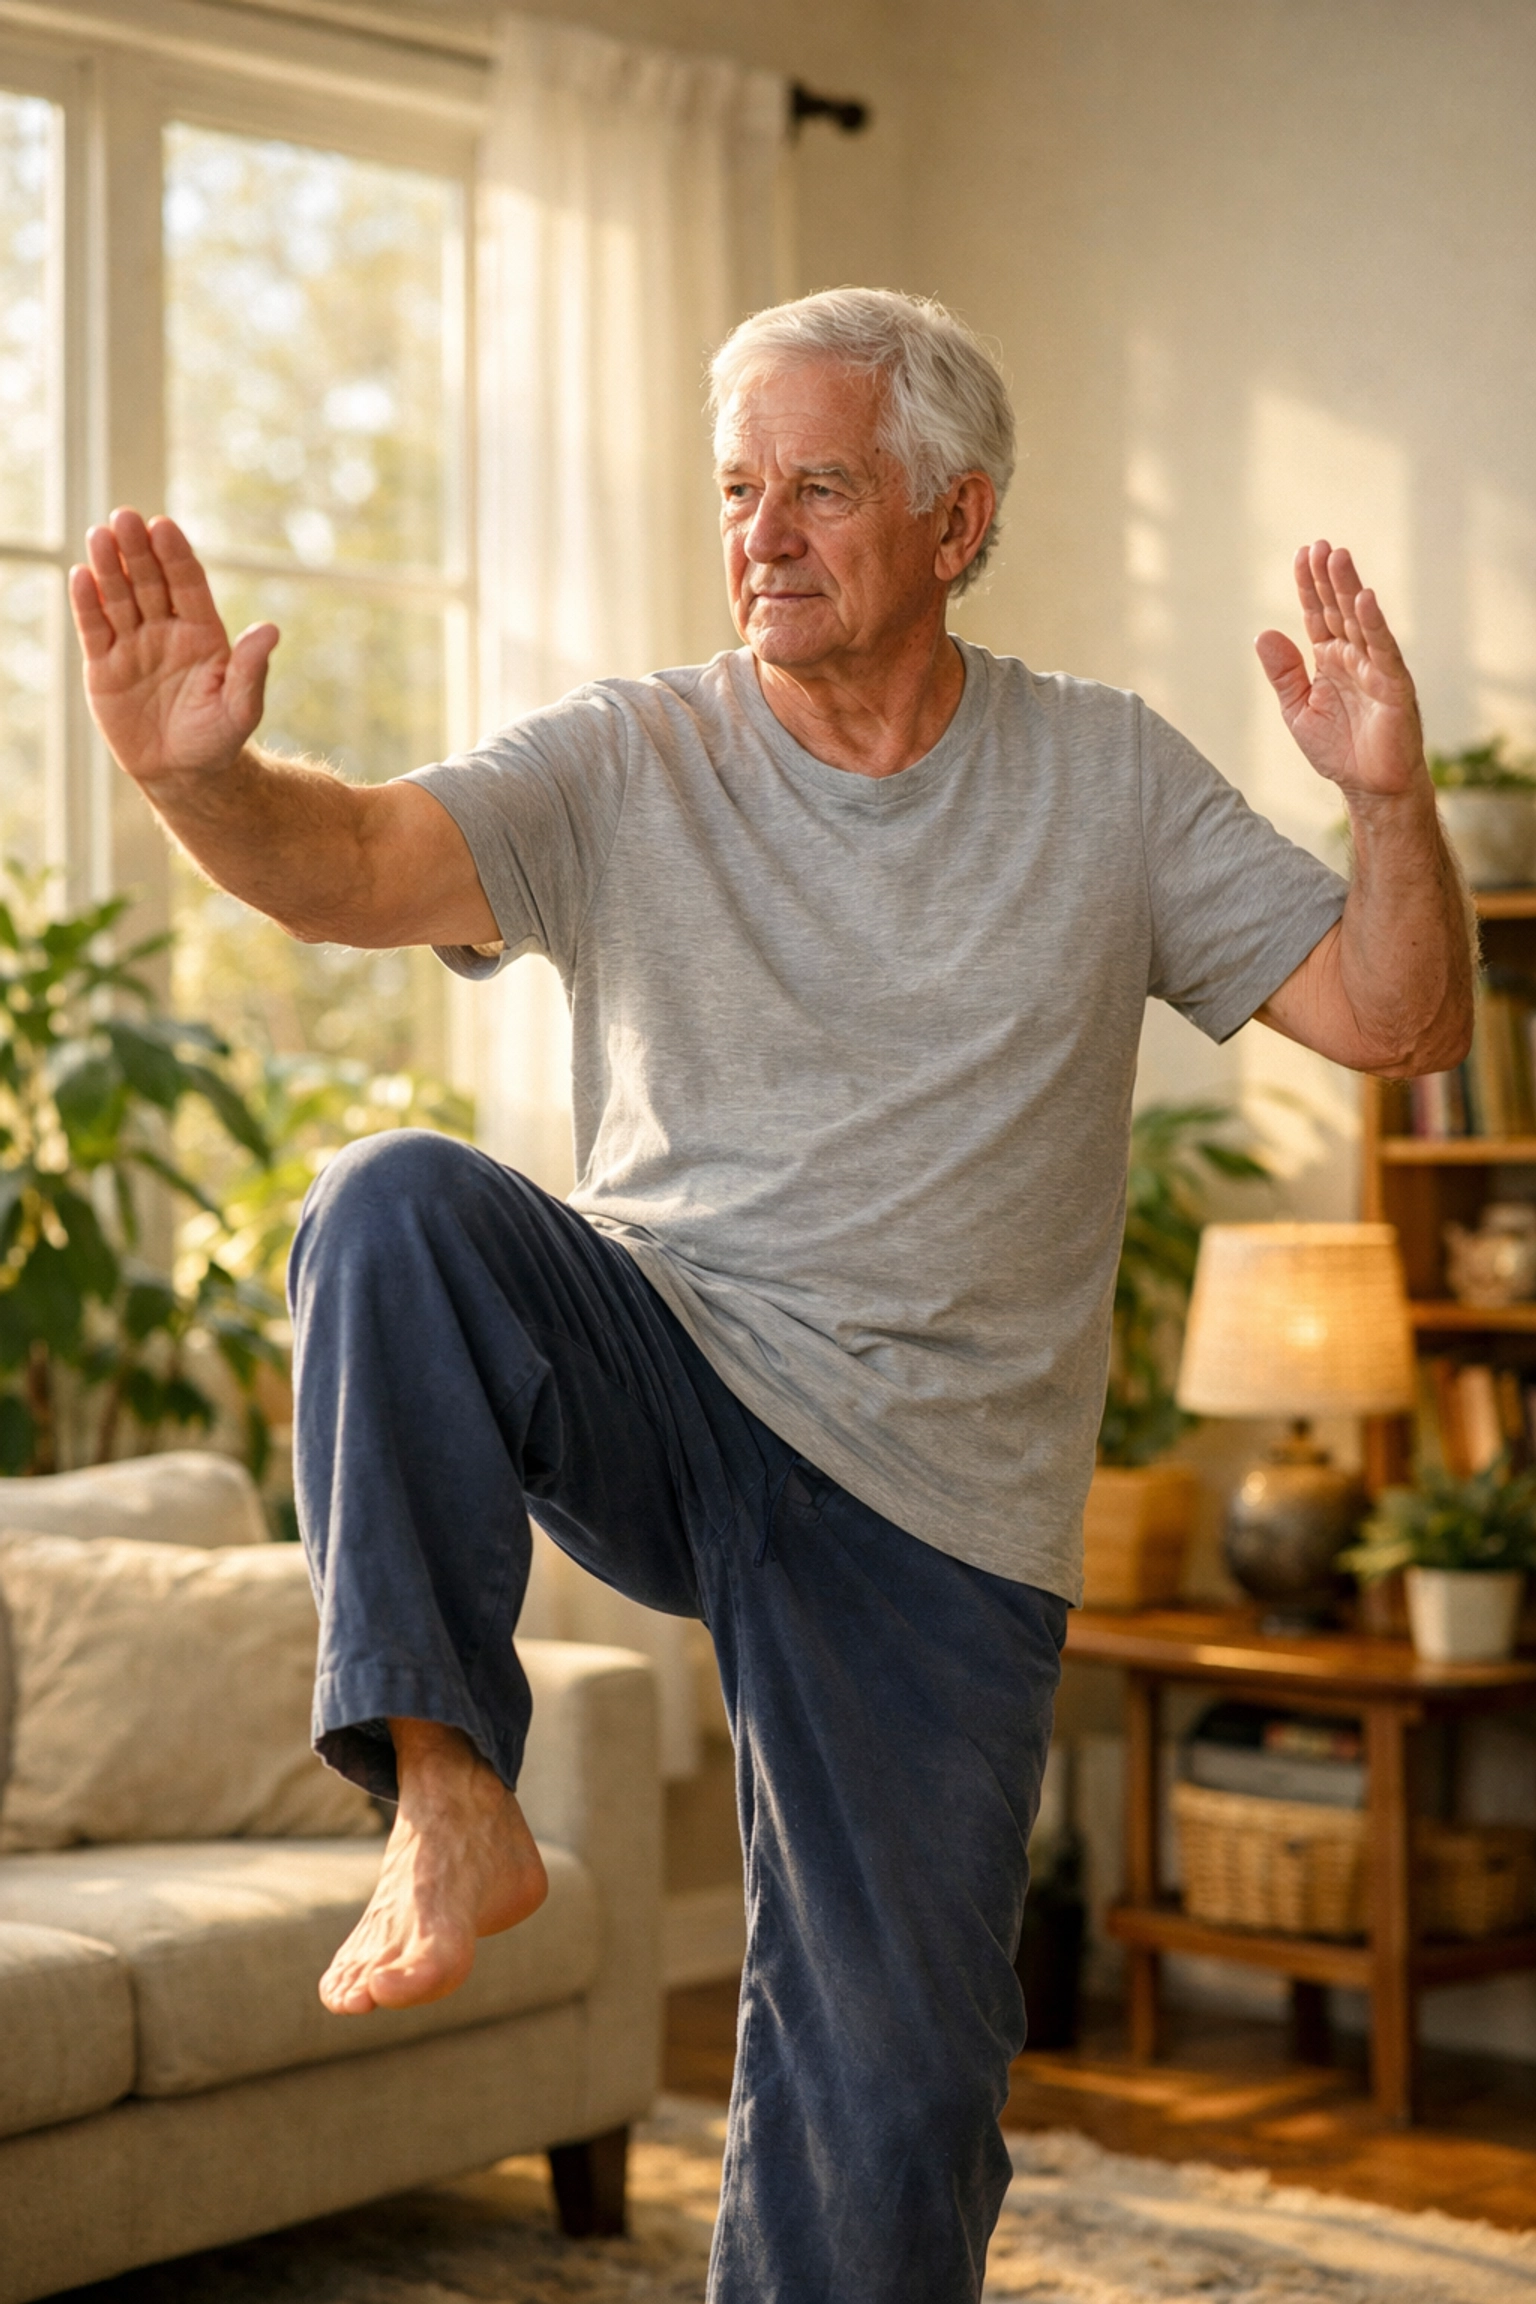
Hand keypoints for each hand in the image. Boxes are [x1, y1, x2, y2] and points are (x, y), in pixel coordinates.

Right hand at [69, 510, 277, 784]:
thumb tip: (270, 630)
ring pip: (119, 597)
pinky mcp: (105, 666)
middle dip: (138, 551)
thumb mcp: (241, 709)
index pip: (187, 585)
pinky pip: (95, 629)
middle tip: (125, 518)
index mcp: (202, 633)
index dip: (175, 556)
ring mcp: (134, 645)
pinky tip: (81, 576)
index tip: (164, 526)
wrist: (183, 774)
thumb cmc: (219, 740)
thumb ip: (252, 670)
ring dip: (109, 567)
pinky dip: (88, 603)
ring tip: (100, 535)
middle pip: (149, 582)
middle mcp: (166, 631)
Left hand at [1255, 541, 1426, 802]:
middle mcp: (1354, 656)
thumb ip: (1283, 673)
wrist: (1368, 786)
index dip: (1309, 585)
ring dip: (1349, 588)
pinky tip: (1364, 598)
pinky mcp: (1393, 684)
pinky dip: (1373, 624)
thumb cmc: (1337, 749)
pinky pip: (1382, 649)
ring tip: (1338, 556)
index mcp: (1330, 659)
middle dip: (1328, 577)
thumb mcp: (1297, 709)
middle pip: (1338, 608)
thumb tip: (1263, 633)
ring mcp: (1375, 667)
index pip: (1317, 614)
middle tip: (1320, 544)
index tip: (1301, 554)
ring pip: (1360, 620)